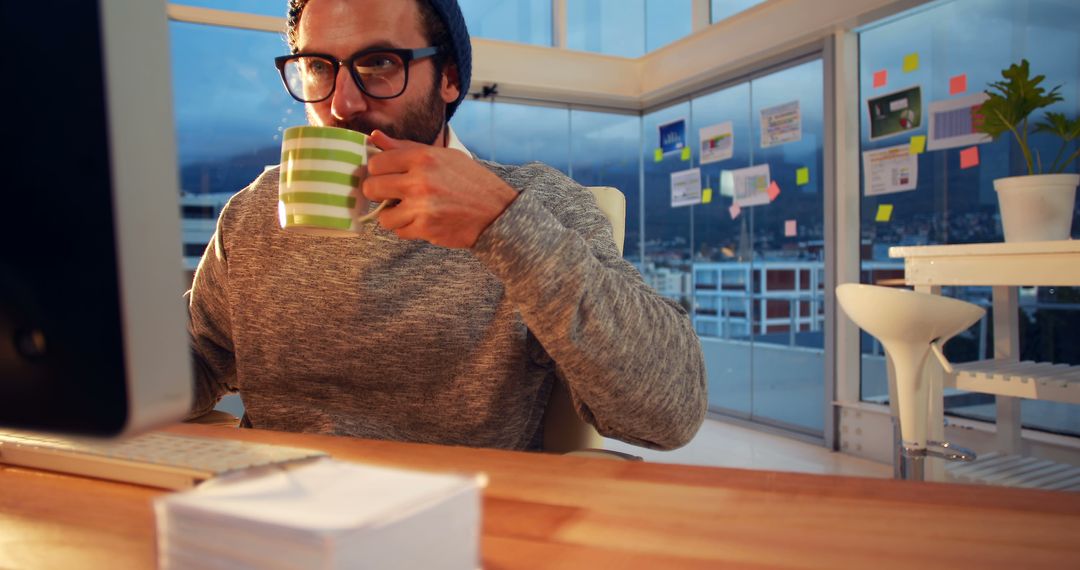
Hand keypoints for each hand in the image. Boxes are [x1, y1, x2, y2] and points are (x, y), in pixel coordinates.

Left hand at [362, 130, 517, 248]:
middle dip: (378, 193)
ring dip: (393, 215)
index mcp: (423, 157)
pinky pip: (399, 231)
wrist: (497, 212)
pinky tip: (422, 220)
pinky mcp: (425, 228)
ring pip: (383, 216)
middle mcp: (419, 180)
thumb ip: (406, 148)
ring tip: (410, 210)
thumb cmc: (471, 181)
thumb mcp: (444, 156)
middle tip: (391, 194)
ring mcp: (421, 206)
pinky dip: (407, 228)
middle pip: (372, 188)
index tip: (386, 176)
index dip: (378, 171)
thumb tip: (374, 137)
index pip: (377, 163)